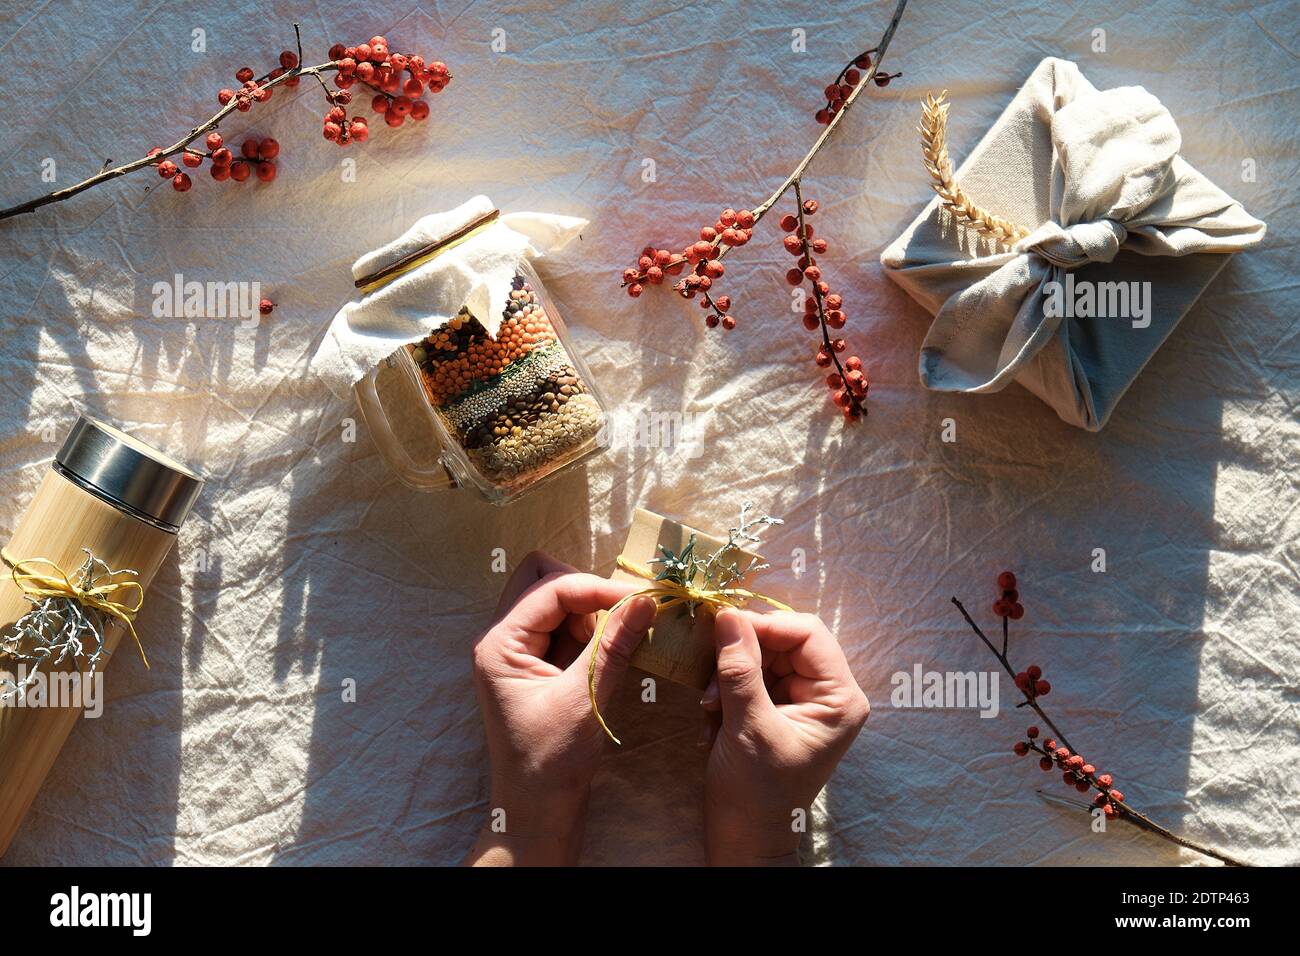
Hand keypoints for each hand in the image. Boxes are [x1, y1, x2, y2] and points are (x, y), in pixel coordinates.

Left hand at [465, 551, 655, 865]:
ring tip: (622, 639)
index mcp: (499, 644)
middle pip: (543, 580)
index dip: (597, 587)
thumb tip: (644, 600)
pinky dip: (592, 629)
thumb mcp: (585, 700)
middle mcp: (502, 638)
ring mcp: (519, 650)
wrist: (537, 811)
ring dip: (593, 610)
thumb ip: (613, 645)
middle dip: (587, 589)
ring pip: (557, 600)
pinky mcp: (538, 663)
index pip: (550, 588)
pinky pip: (566, 626)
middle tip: (624, 614)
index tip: (641, 599)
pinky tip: (615, 649)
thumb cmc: (550, 763)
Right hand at [700, 609, 869, 865]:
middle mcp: (828, 693)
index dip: (765, 625)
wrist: (744, 839)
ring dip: (728, 674)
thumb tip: (727, 616)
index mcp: (840, 698)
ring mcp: (802, 699)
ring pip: (762, 656)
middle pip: (783, 641)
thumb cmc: (756, 794)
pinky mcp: (778, 707)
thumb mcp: (748, 727)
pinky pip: (750, 676)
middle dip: (742, 654)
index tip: (722, 628)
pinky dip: (726, 688)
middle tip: (709, 676)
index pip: (807, 634)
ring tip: (708, 706)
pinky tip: (712, 717)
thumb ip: (740, 670)